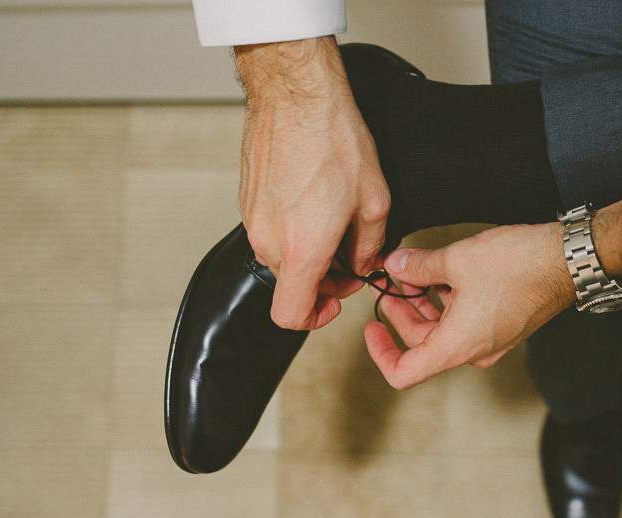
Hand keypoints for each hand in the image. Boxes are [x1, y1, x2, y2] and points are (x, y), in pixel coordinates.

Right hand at [236, 36, 389, 330]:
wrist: (297, 94)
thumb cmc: (334, 139)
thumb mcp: (374, 200)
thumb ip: (370, 244)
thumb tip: (363, 262)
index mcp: (302, 249)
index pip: (291, 315)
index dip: (315, 319)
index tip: (333, 302)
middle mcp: (269, 240)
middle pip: (290, 286)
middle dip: (322, 280)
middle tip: (349, 256)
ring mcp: (252, 219)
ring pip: (280, 258)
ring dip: (307, 253)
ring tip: (333, 222)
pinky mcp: (246, 200)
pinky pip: (270, 231)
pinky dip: (292, 230)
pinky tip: (314, 202)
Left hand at [364, 223, 574, 388]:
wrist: (568, 261)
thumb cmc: (520, 266)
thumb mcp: (456, 260)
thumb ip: (418, 266)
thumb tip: (396, 265)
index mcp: (456, 346)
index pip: (403, 372)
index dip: (379, 352)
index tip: (371, 326)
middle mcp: (473, 352)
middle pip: (420, 345)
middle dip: (400, 312)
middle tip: (389, 282)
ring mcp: (490, 342)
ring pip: (442, 333)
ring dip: (423, 306)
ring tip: (413, 273)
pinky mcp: (502, 328)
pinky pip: (463, 325)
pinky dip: (446, 305)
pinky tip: (442, 277)